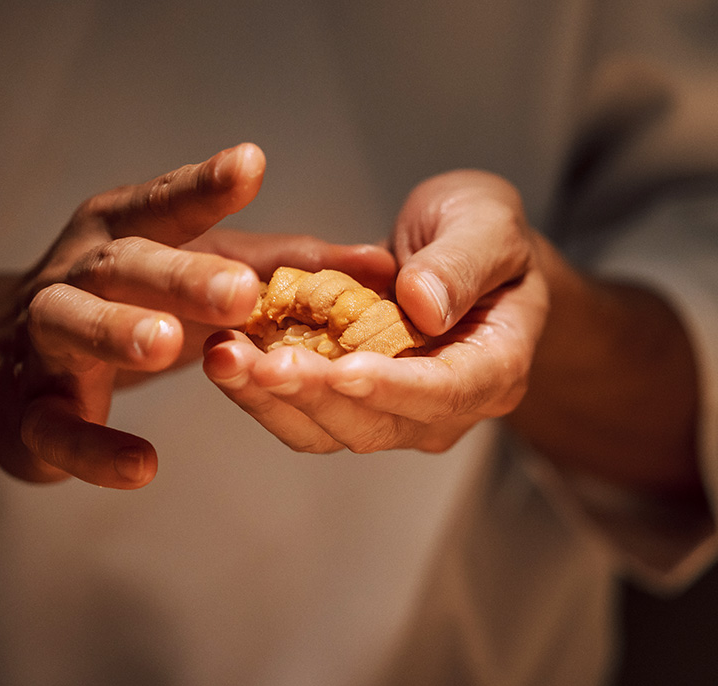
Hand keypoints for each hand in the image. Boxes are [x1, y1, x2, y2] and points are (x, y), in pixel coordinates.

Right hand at [0, 144, 268, 488]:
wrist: (3, 365)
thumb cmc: (130, 303)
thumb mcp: (198, 270)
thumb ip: (282, 265)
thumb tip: (378, 262)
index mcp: (124, 231)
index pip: (166, 203)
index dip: (206, 185)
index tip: (252, 163)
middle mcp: (79, 273)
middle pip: (125, 264)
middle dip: (179, 275)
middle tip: (240, 292)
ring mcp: (46, 342)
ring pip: (72, 326)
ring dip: (118, 333)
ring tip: (167, 343)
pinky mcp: (29, 412)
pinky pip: (56, 430)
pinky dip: (95, 449)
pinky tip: (142, 466)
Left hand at [202, 170, 549, 453]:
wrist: (464, 253)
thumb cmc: (486, 234)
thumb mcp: (488, 224)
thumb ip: (462, 263)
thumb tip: (422, 305)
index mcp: (494, 367)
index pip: (445, 390)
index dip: (393, 387)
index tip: (342, 369)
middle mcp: (446, 408)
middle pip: (377, 423)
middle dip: (313, 395)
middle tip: (255, 361)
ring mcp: (398, 414)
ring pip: (330, 430)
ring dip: (271, 399)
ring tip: (223, 356)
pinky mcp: (354, 406)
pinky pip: (304, 413)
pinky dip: (261, 389)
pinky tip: (225, 352)